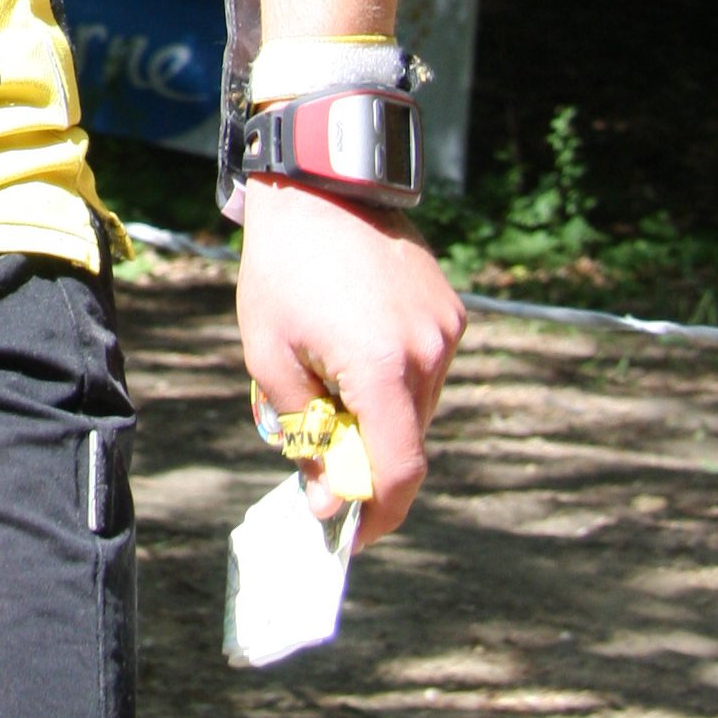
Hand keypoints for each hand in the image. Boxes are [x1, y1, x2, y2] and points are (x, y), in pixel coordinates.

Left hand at [234, 179, 465, 544]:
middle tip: (313, 442)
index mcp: (382, 369)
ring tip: (323, 371)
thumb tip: (326, 494)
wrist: (320, 184)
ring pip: (416, 405)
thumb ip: (301, 430)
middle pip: (406, 439)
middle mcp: (428, 353)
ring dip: (376, 412)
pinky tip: (348, 342)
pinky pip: (424, 368)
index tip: (352, 533)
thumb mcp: (268, 354)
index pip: (399, 470)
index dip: (379, 514)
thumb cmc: (283, 268)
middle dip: (362, 456)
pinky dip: (390, 377)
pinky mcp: (449, 309)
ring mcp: (446, 329)